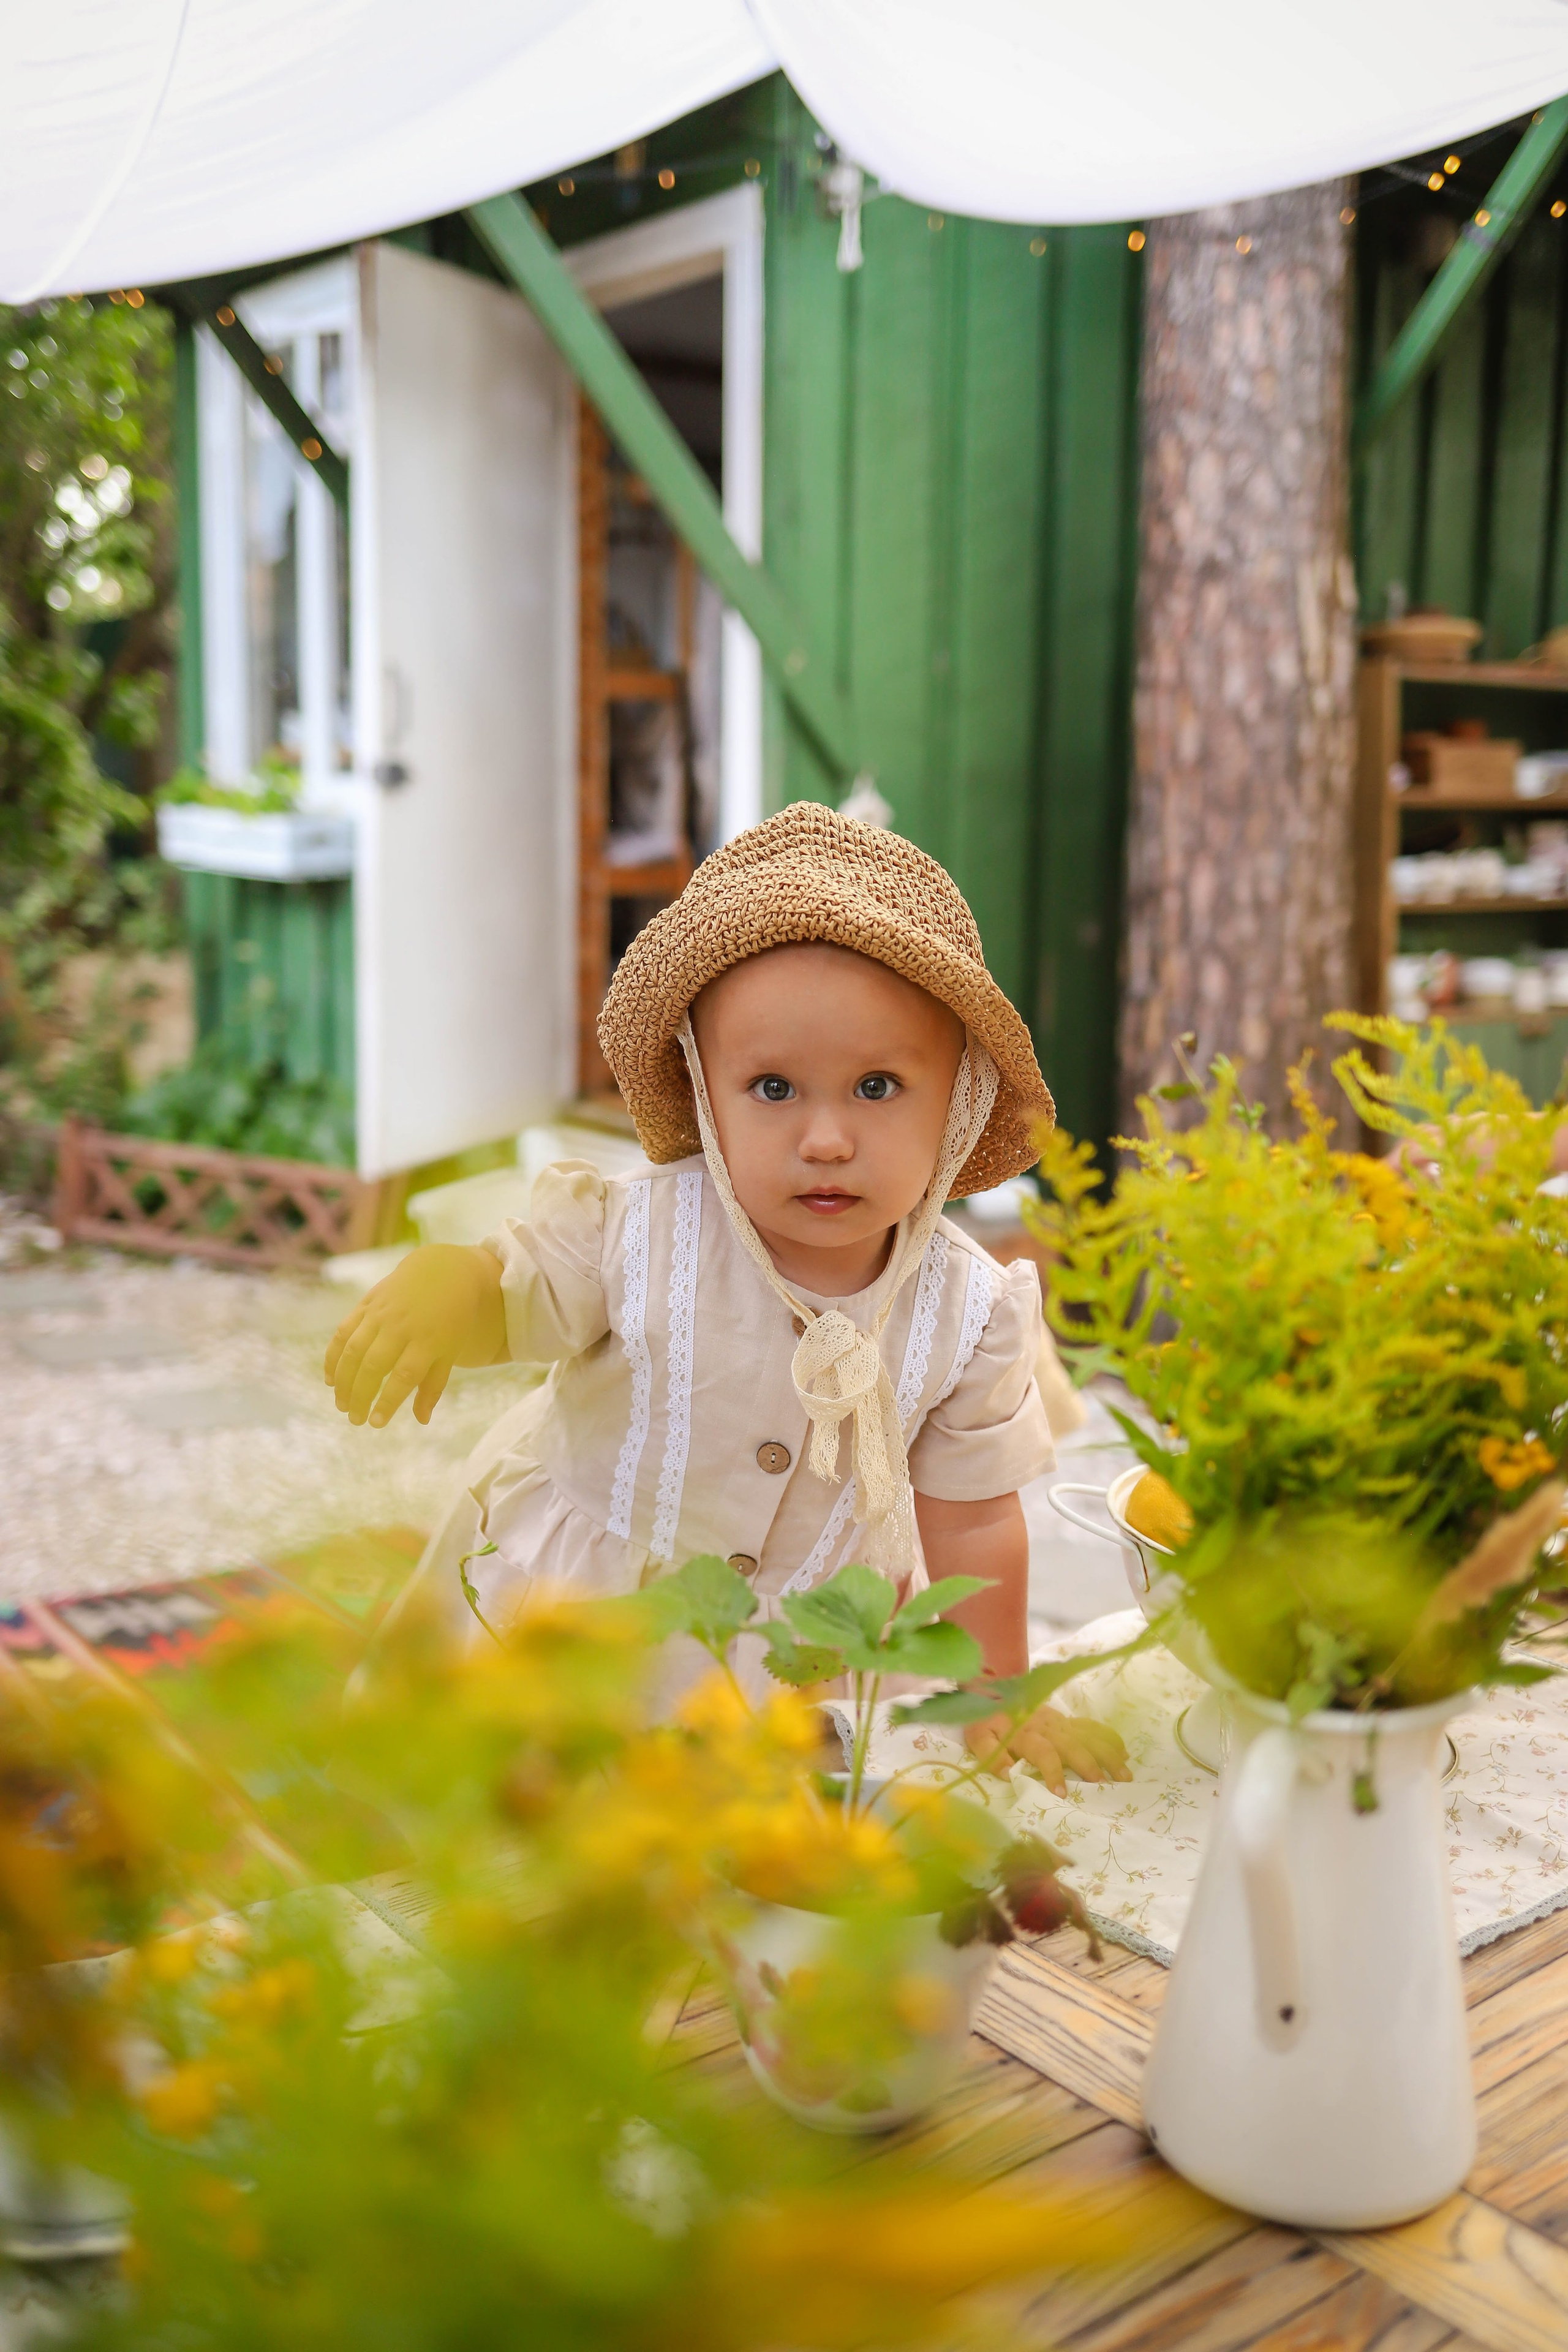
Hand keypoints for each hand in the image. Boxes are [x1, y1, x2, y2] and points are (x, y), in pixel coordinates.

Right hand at [324, 1245, 505, 1427]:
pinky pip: (343, 1331)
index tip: (376, 1423)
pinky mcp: (367, 1304)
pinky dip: (333, 1356)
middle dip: (361, 1396)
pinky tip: (330, 1379)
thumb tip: (422, 1421)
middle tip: (355, 1419)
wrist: (441, 1272)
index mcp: (427, 1340)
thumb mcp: (450, 1352)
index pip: (403, 1376)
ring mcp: (381, 1313)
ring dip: (343, 1380)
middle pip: (373, 1365)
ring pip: (354, 1350)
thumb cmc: (450, 1320)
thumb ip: (434, 1386)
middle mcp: (402, 1326)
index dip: (387, 1401)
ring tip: (341, 1405)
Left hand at [964, 1704, 1130, 1796]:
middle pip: (1073, 1745)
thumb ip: (992, 1755)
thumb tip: (1010, 1774)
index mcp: (1026, 1735)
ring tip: (1124, 1774)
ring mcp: (1059, 1721)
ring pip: (1088, 1736)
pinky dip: (1108, 1737)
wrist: (988, 1689)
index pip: (1044, 1753)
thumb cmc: (984, 1720)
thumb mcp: (977, 1738)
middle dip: (1090, 1765)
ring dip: (1108, 1754)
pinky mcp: (1064, 1718)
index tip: (1062, 1793)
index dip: (1054, 1772)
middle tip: (1106, 1785)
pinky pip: (1090, 1726)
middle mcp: (1047, 1727)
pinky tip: (1123, 1751)